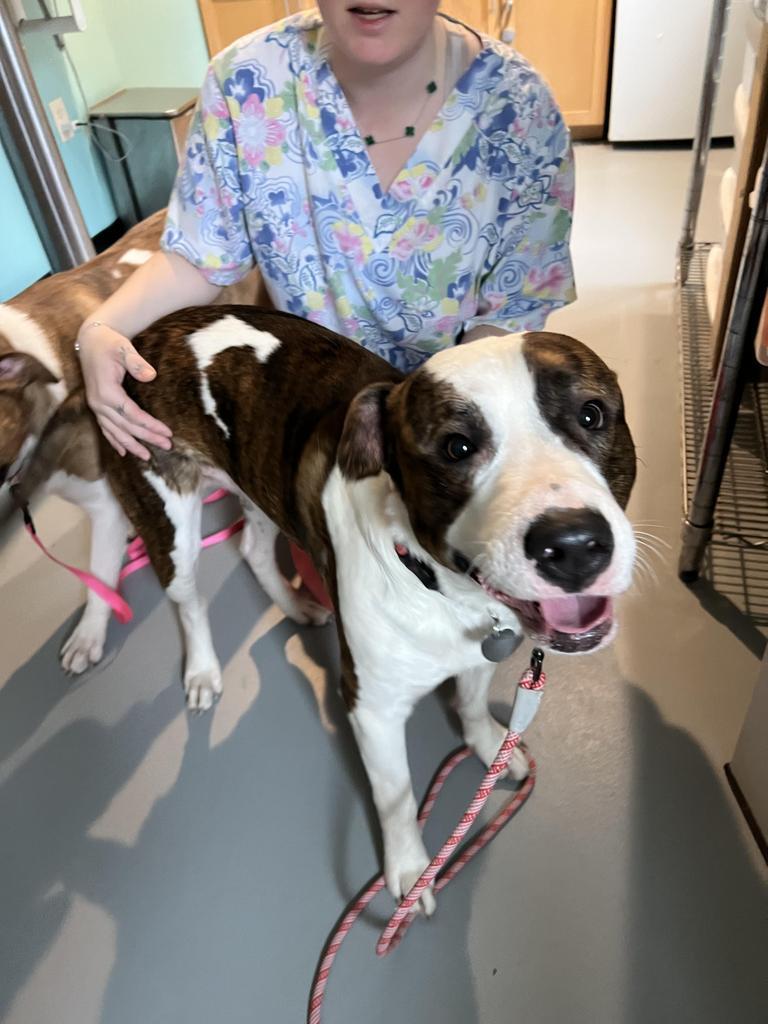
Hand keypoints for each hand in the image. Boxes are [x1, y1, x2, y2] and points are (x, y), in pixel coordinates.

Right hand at [77, 322, 171, 459]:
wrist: (91, 340)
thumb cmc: (110, 343)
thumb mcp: (124, 348)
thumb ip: (136, 362)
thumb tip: (151, 376)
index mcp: (106, 392)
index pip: (132, 415)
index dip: (150, 426)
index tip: (168, 433)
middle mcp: (98, 403)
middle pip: (126, 427)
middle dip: (147, 438)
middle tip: (167, 447)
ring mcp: (95, 406)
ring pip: (114, 432)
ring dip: (131, 445)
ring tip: (147, 457)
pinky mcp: (96, 406)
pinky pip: (105, 428)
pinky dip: (114, 441)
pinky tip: (123, 451)